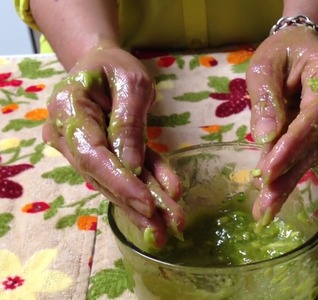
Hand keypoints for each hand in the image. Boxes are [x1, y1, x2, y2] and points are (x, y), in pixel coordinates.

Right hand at [43, 47, 184, 246]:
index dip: (118, 181)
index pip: (91, 154)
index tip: (147, 203)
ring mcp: (84, 148)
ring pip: (115, 180)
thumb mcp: (131, 83)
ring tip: (171, 223)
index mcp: (68, 108)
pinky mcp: (104, 153)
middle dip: (135, 203)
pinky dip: (150, 181)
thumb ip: (128, 123)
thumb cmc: (115, 66)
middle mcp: (69, 134)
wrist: (104, 64)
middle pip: (102, 175)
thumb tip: (131, 167)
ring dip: (145, 201)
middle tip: (163, 231)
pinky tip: (170, 194)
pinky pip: (128, 169)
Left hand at [246, 26, 317, 224]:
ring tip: (266, 208)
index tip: (268, 172)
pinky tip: (275, 193)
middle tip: (266, 206)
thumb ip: (266, 100)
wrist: (301, 46)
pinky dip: (291, 170)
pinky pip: (312, 149)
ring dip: (289, 180)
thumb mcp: (263, 67)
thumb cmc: (280, 52)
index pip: (314, 115)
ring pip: (314, 151)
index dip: (292, 146)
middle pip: (316, 140)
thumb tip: (265, 138)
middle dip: (288, 175)